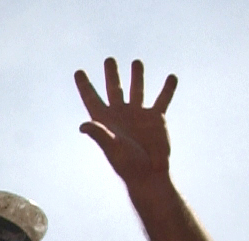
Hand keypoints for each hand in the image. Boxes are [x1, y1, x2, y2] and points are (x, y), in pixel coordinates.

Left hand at [76, 58, 175, 183]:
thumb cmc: (127, 164)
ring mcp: (138, 115)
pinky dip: (167, 88)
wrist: (149, 174)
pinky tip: (171, 77)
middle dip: (111, 75)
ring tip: (136, 62)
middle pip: (114, 89)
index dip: (85, 86)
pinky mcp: (156, 118)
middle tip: (109, 59)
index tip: (78, 72)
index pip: (92, 99)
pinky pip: (162, 99)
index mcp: (105, 120)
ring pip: (137, 89)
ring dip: (137, 76)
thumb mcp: (112, 147)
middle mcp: (120, 114)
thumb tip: (83, 125)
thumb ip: (99, 134)